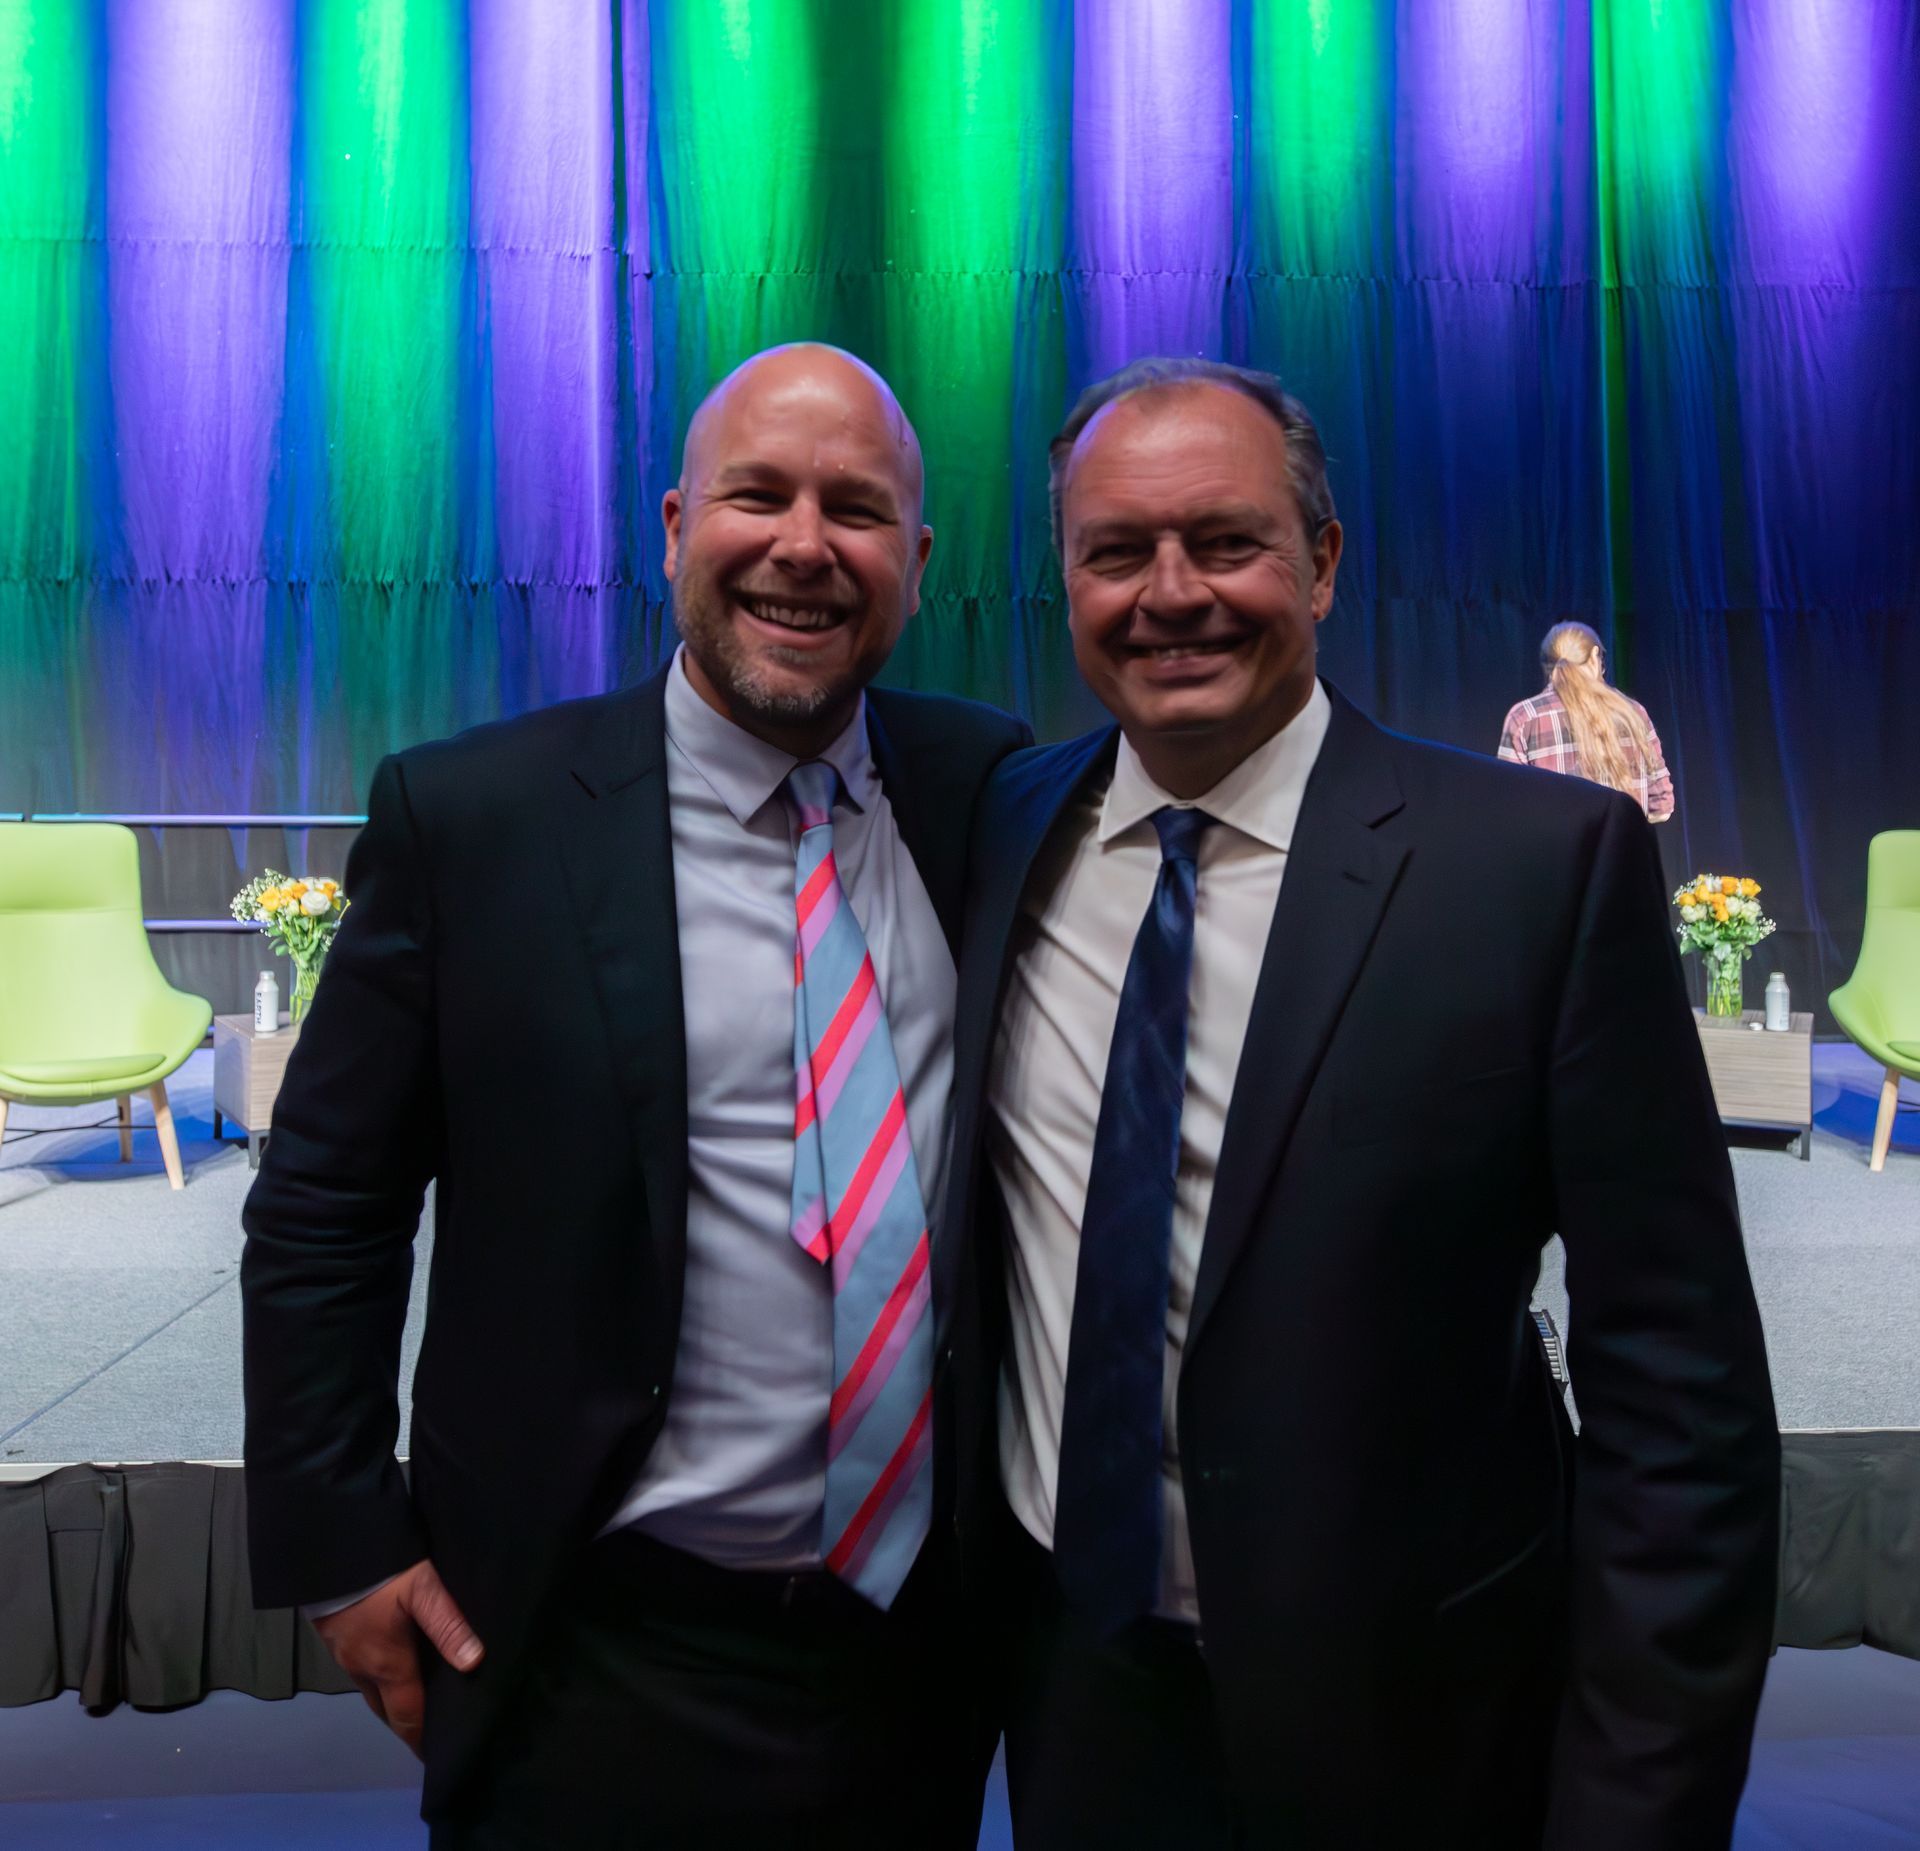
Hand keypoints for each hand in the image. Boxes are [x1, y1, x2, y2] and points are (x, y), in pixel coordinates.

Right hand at [312, 1558, 483, 1757]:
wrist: (327, 1548)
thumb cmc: (379, 1572)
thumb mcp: (423, 1589)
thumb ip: (448, 1625)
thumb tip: (475, 1663)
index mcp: (386, 1665)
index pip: (408, 1716)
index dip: (422, 1738)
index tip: (435, 1755)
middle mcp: (362, 1669)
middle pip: (387, 1710)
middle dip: (407, 1724)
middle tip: (430, 1730)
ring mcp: (344, 1655)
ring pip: (372, 1691)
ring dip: (392, 1701)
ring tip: (417, 1700)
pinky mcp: (335, 1638)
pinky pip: (361, 1671)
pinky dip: (380, 1680)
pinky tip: (393, 1665)